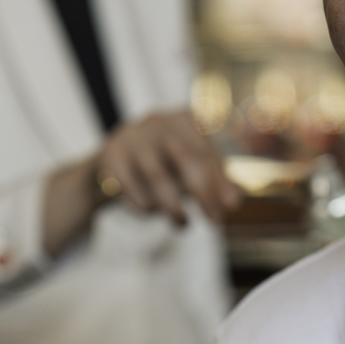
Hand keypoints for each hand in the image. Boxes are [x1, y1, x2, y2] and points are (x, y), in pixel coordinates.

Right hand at [94, 109, 238, 228]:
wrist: (112, 162)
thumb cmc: (163, 164)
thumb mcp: (190, 166)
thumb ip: (213, 179)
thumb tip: (234, 200)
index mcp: (183, 119)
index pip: (206, 148)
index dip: (221, 178)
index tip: (231, 206)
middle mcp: (158, 122)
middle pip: (185, 155)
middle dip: (203, 190)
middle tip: (214, 219)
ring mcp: (132, 136)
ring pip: (156, 174)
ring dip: (172, 205)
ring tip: (182, 224)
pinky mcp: (110, 155)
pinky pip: (130, 185)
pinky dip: (143, 204)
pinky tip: (151, 213)